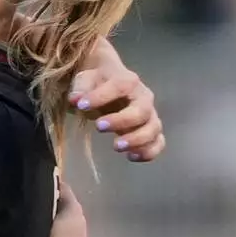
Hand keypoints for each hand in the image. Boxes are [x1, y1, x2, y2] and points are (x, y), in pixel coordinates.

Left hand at [69, 47, 163, 161]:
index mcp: (127, 81)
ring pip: (153, 128)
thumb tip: (76, 100)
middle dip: (122, 121)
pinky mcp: (150, 131)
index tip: (81, 105)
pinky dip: (149, 152)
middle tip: (99, 127)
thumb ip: (81, 89)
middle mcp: (143, 97)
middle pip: (142, 110)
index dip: (101, 96)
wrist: (110, 84)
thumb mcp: (85, 80)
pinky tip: (131, 156)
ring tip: (116, 146)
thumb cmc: (97, 83)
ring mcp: (150, 115)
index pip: (119, 86)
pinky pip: (158, 142)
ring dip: (137, 140)